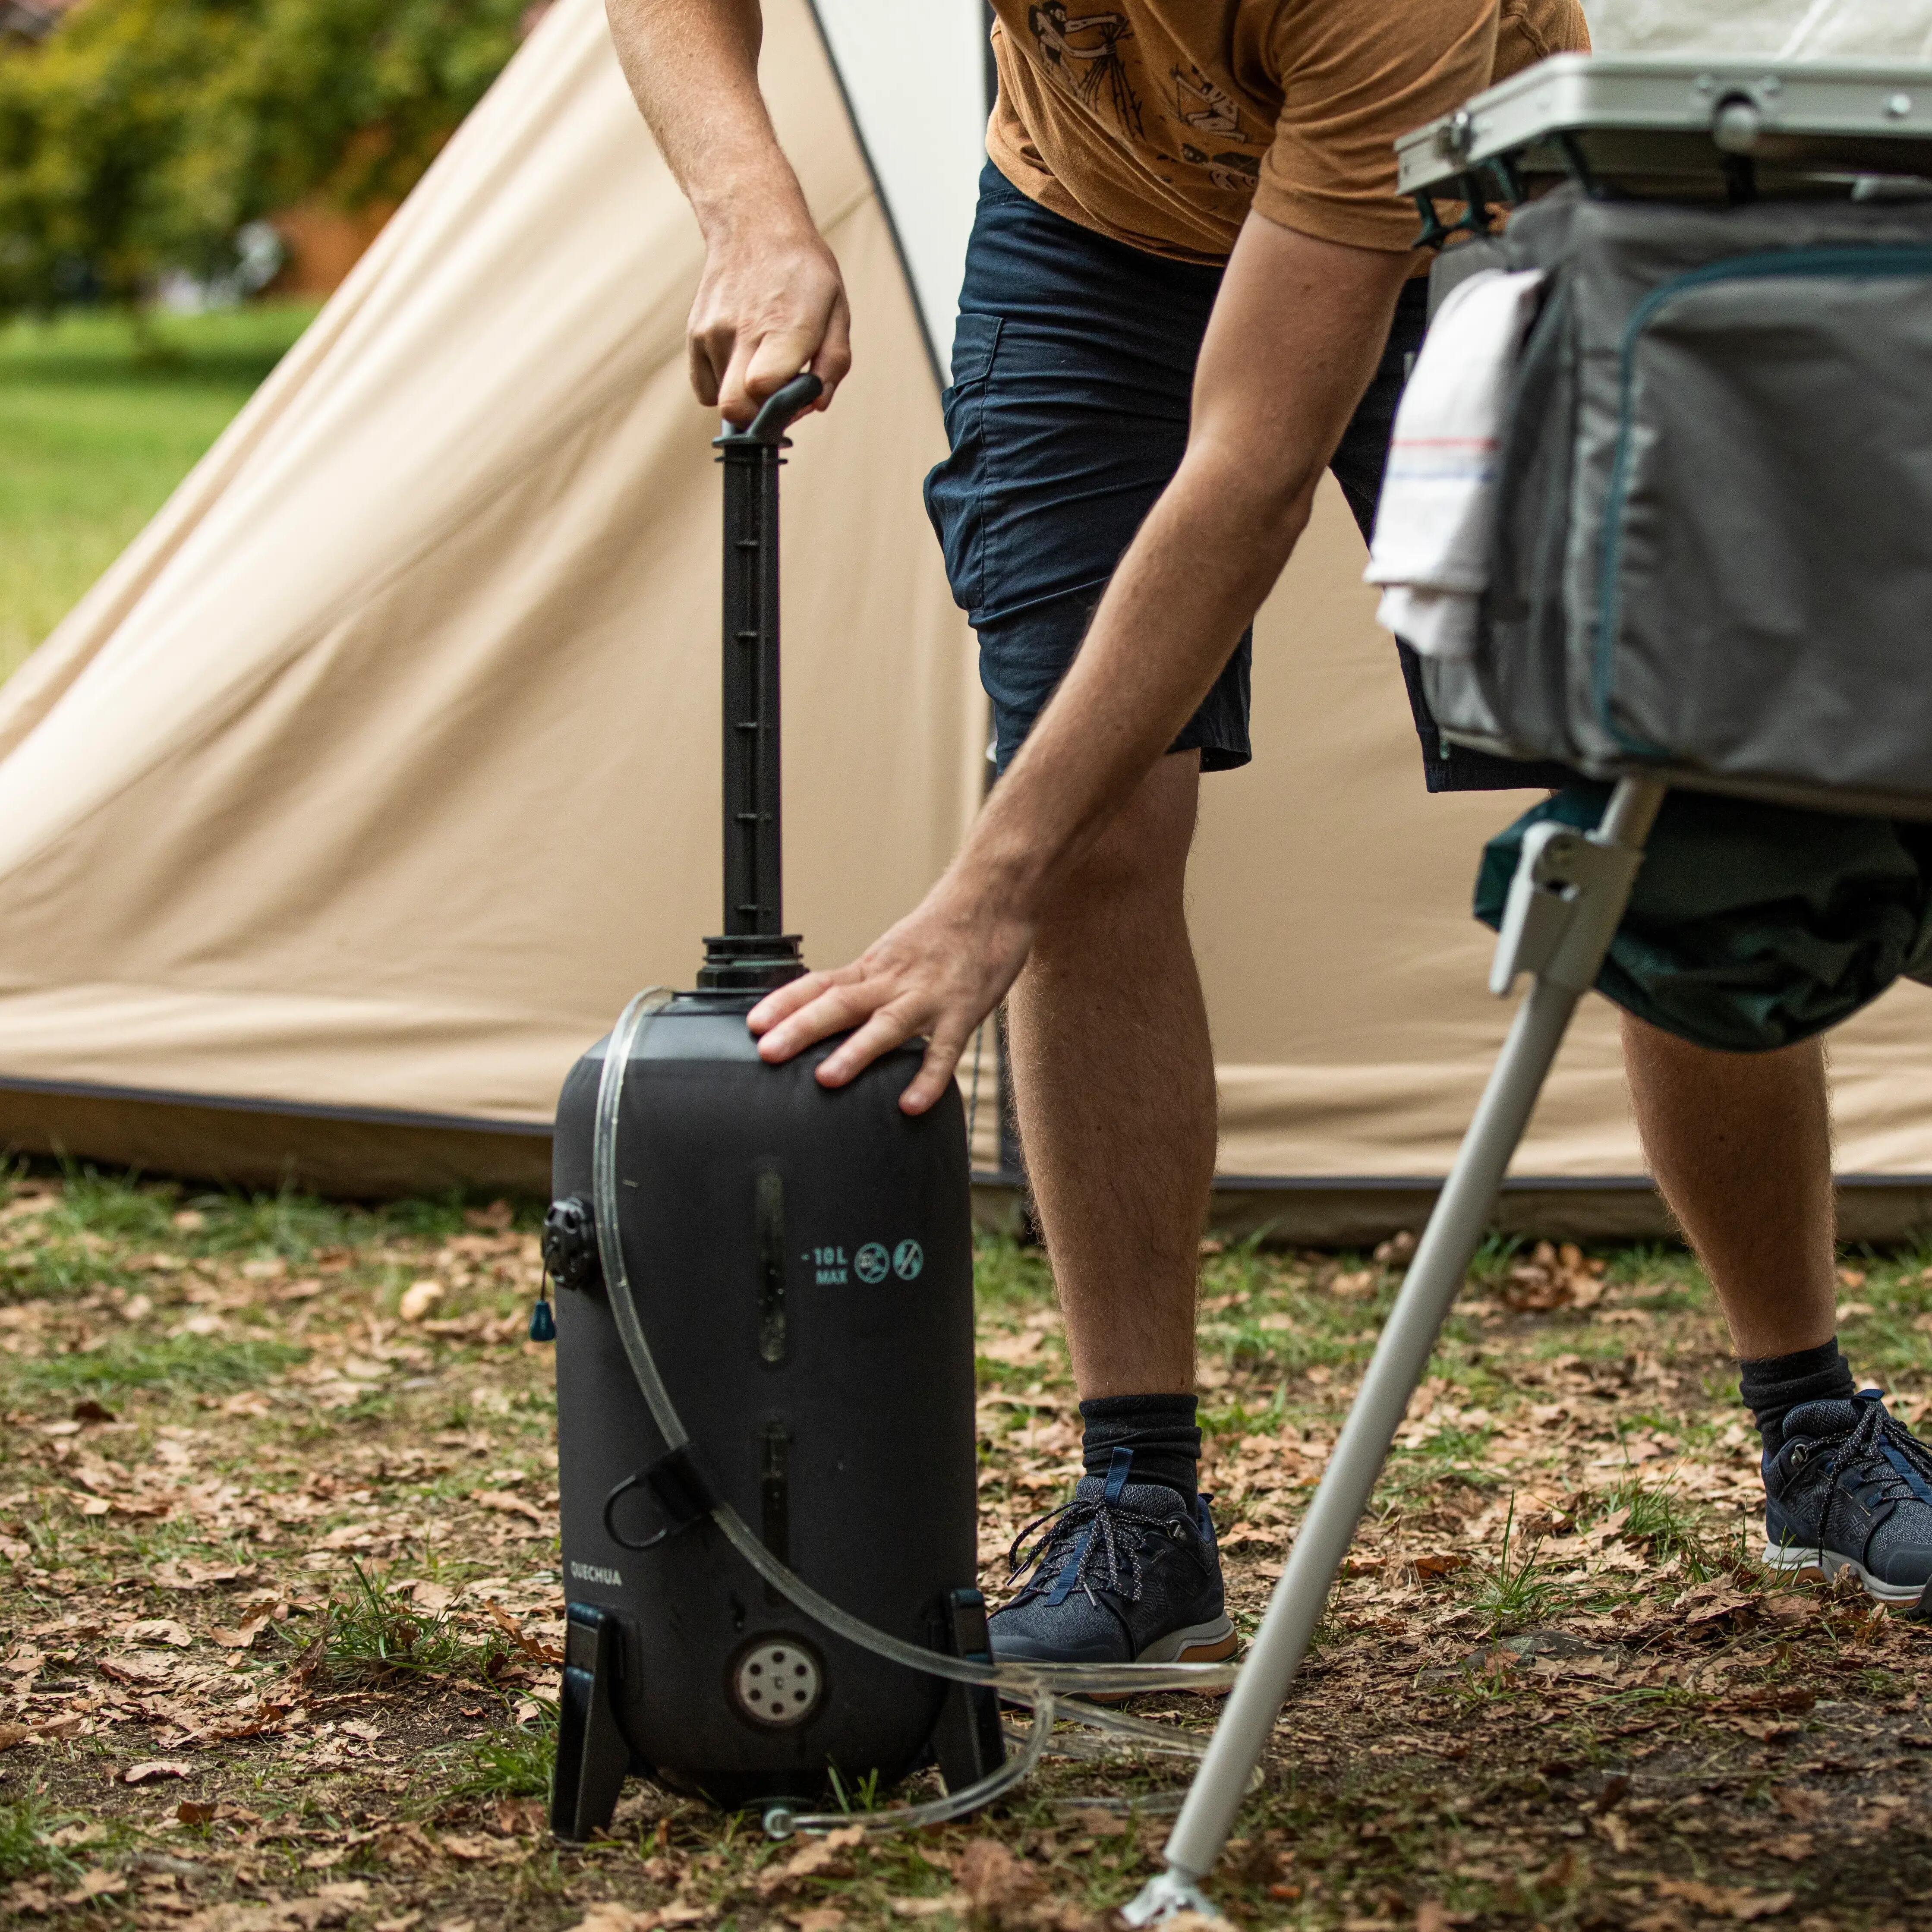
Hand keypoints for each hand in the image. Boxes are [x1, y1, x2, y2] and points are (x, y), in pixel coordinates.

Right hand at [688, 216, 850, 424]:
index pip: (762, 391)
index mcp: (785, 327)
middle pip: (735, 408)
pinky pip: (705, 388)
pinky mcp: (695, 334)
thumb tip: (815, 403)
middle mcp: (743, 331)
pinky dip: (723, 385)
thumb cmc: (802, 272)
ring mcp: (713, 333)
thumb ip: (832, 364)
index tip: (796, 395)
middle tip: (778, 397)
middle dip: (759, 417)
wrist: (754, 227)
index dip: (781, 408)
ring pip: (723, 399)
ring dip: (746, 394)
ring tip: (762, 360)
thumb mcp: (837, 312)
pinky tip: (741, 360)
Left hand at [747, 873, 1034, 1113]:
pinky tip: (911, 1104)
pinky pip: (945, 1050)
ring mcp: (928, 996)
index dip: (784, 1003)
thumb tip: (830, 1012)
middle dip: (801, 1029)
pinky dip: (928, 1078)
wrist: (993, 897)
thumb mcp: (896, 952)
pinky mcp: (964, 1011)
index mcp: (874, 966)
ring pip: (887, 1024)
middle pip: (841, 1003)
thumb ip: (868, 983)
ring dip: (856, 1051)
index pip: (820, 983)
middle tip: (768, 1052)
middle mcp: (894, 979)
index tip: (753, 1024)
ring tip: (826, 1077)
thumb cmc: (945, 930)